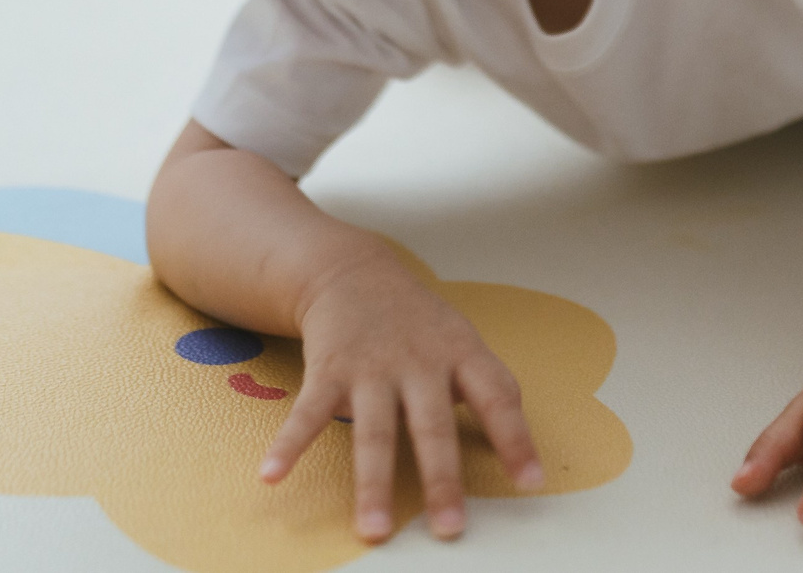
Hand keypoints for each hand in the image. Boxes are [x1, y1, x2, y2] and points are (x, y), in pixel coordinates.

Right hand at [262, 249, 543, 542]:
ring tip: (374, 530)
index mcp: (460, 355)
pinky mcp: (329, 370)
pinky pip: (310, 414)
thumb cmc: (419, 323)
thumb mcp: (463, 342)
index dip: (515, 438)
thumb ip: (489, 390)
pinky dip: (289, 446)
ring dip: (373, 484)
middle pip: (432, 427)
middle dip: (442, 480)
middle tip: (449, 529)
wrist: (353, 272)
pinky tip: (272, 476)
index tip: (530, 482)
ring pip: (374, 433)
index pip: (497, 397)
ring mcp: (372, 368)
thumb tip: (523, 455)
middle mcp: (419, 363)